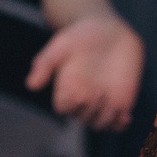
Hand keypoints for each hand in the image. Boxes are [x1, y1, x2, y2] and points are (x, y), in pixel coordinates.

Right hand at [26, 15, 143, 130]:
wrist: (108, 31)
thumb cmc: (81, 36)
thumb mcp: (61, 45)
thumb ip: (46, 63)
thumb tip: (31, 85)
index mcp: (66, 88)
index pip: (63, 108)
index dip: (71, 105)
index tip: (80, 92)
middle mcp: (82, 99)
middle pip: (83, 118)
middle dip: (91, 109)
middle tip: (99, 91)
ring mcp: (101, 103)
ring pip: (101, 124)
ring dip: (106, 118)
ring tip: (113, 103)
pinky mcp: (120, 102)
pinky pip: (118, 123)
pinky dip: (120, 125)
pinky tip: (125, 116)